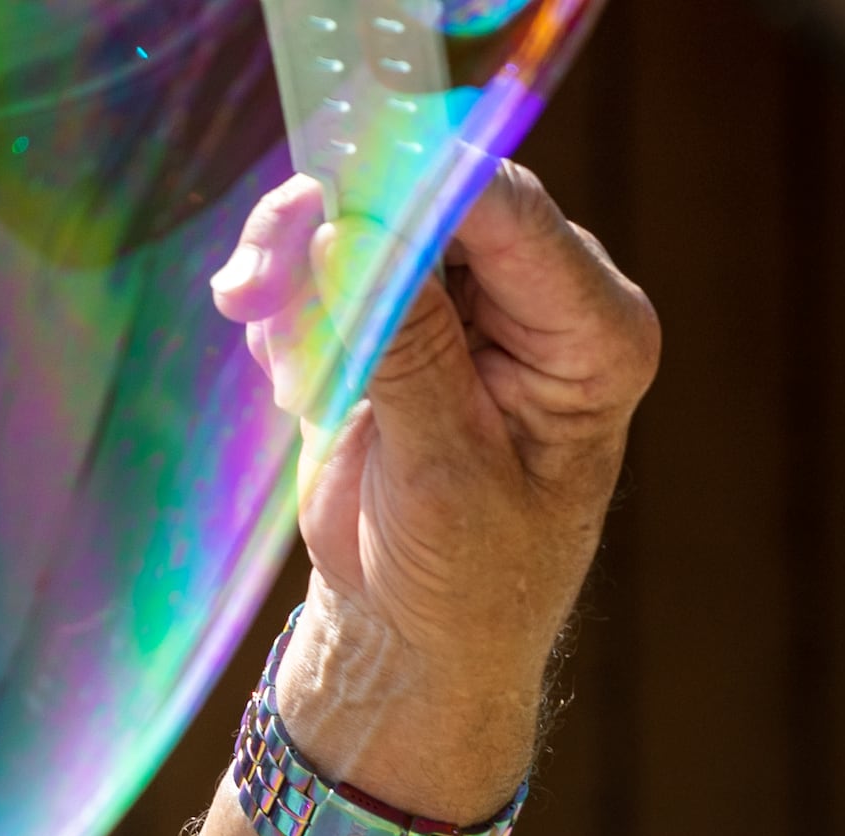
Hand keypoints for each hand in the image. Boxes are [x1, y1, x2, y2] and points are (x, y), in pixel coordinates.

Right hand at [211, 162, 659, 821]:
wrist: (415, 638)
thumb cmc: (463, 581)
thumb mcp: (441, 472)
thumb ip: (404, 346)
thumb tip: (346, 230)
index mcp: (592, 334)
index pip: (511, 215)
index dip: (417, 187)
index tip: (328, 193)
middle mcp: (540, 298)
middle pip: (431, 195)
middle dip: (333, 228)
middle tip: (252, 282)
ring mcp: (466, 298)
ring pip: (368, 216)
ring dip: (293, 266)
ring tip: (258, 334)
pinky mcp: (399, 311)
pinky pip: (328, 259)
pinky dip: (288, 301)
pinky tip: (289, 374)